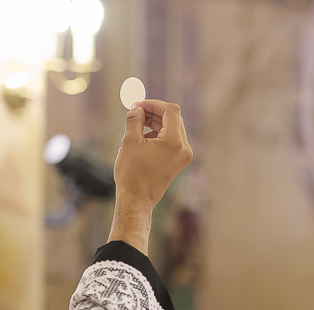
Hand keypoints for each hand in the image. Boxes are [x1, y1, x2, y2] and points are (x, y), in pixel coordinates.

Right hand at [109, 99, 192, 253]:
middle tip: (137, 112)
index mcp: (174, 141)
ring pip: (172, 129)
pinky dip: (159, 135)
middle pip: (173, 119)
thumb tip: (137, 108)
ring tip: (137, 125)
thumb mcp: (129, 141)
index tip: (139, 105)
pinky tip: (143, 137)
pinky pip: (171, 141)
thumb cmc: (132, 174)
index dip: (154, 104)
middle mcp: (183, 148)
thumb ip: (135, 119)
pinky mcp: (178, 162)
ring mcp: (183, 156)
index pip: (170, 111)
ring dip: (156, 123)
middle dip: (155, 113)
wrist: (136, 200)